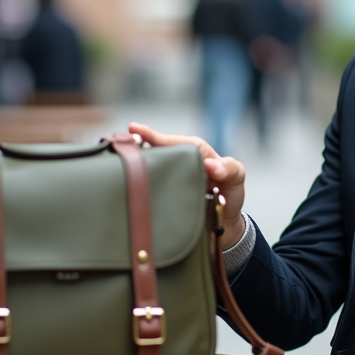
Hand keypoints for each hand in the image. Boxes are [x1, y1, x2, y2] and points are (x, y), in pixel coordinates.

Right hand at [127, 123, 247, 246]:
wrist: (226, 225)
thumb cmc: (230, 194)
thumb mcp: (236, 178)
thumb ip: (229, 168)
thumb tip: (211, 166)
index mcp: (195, 154)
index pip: (175, 142)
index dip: (155, 136)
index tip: (135, 129)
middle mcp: (180, 164)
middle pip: (158, 152)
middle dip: (139, 145)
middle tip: (120, 143)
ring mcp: (172, 180)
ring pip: (152, 167)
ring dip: (137, 164)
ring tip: (117, 158)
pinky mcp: (166, 199)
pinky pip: (152, 190)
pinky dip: (140, 187)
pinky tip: (126, 185)